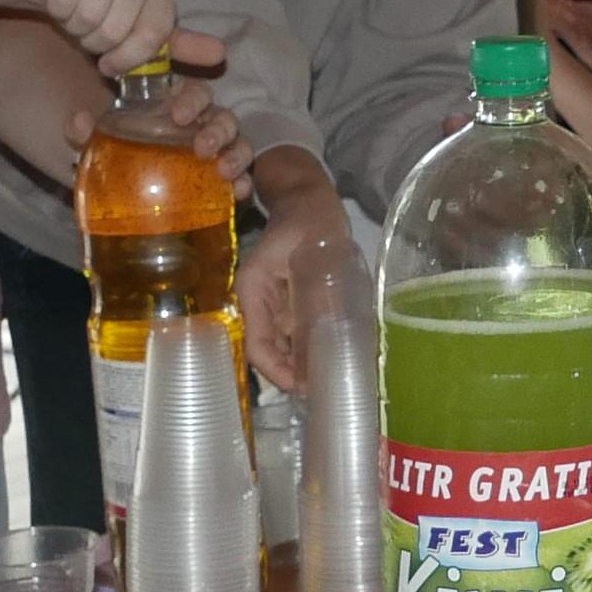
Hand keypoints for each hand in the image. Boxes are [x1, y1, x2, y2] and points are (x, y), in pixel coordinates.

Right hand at [12, 0, 188, 74]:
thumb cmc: (95, 4)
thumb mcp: (138, 26)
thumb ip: (175, 44)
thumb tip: (220, 54)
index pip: (153, 34)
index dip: (129, 58)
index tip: (110, 66)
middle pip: (116, 31)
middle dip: (96, 43)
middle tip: (88, 33)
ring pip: (87, 18)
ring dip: (74, 27)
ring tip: (74, 16)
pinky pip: (62, 3)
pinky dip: (56, 11)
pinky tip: (59, 1)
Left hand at [65, 74, 252, 187]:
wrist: (122, 200)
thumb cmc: (116, 160)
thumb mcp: (96, 147)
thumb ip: (84, 133)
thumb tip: (80, 120)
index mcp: (174, 108)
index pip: (193, 91)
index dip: (192, 98)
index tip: (179, 115)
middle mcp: (200, 126)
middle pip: (222, 115)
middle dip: (217, 128)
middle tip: (201, 146)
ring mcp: (215, 154)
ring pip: (239, 142)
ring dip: (236, 153)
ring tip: (224, 172)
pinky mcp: (223, 182)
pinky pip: (243, 177)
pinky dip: (245, 183)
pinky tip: (240, 192)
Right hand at [235, 176, 352, 392]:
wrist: (309, 200)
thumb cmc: (307, 222)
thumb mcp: (308, 257)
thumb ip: (313, 296)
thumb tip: (325, 337)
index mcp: (253, 292)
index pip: (258, 347)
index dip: (278, 372)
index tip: (304, 387)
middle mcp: (261, 304)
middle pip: (272, 353)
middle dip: (295, 375)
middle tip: (325, 391)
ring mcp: (277, 305)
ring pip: (287, 347)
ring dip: (306, 365)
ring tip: (332, 381)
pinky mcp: (294, 304)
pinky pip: (301, 333)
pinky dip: (316, 348)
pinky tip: (337, 357)